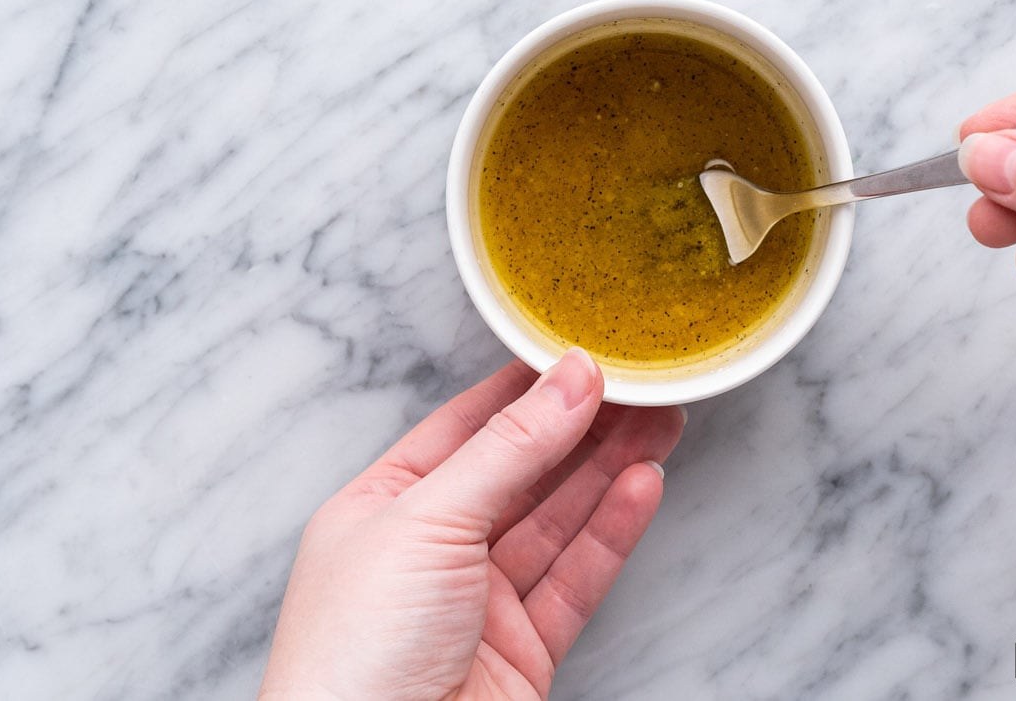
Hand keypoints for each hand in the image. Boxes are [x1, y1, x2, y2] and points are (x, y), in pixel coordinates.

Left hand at [259, 349, 684, 699]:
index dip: (524, 390)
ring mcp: (477, 606)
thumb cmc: (354, 661)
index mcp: (381, 509)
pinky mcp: (520, 653)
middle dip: (581, 426)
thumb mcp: (427, 523)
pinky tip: (642, 486)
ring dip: (609, 470)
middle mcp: (429, 552)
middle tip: (641, 383)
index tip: (581, 354)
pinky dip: (613, 531)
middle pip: (520, 472)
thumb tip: (567, 380)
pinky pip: (575, 579)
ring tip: (661, 420)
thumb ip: (507, 449)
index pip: (463, 428)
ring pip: (556, 522)